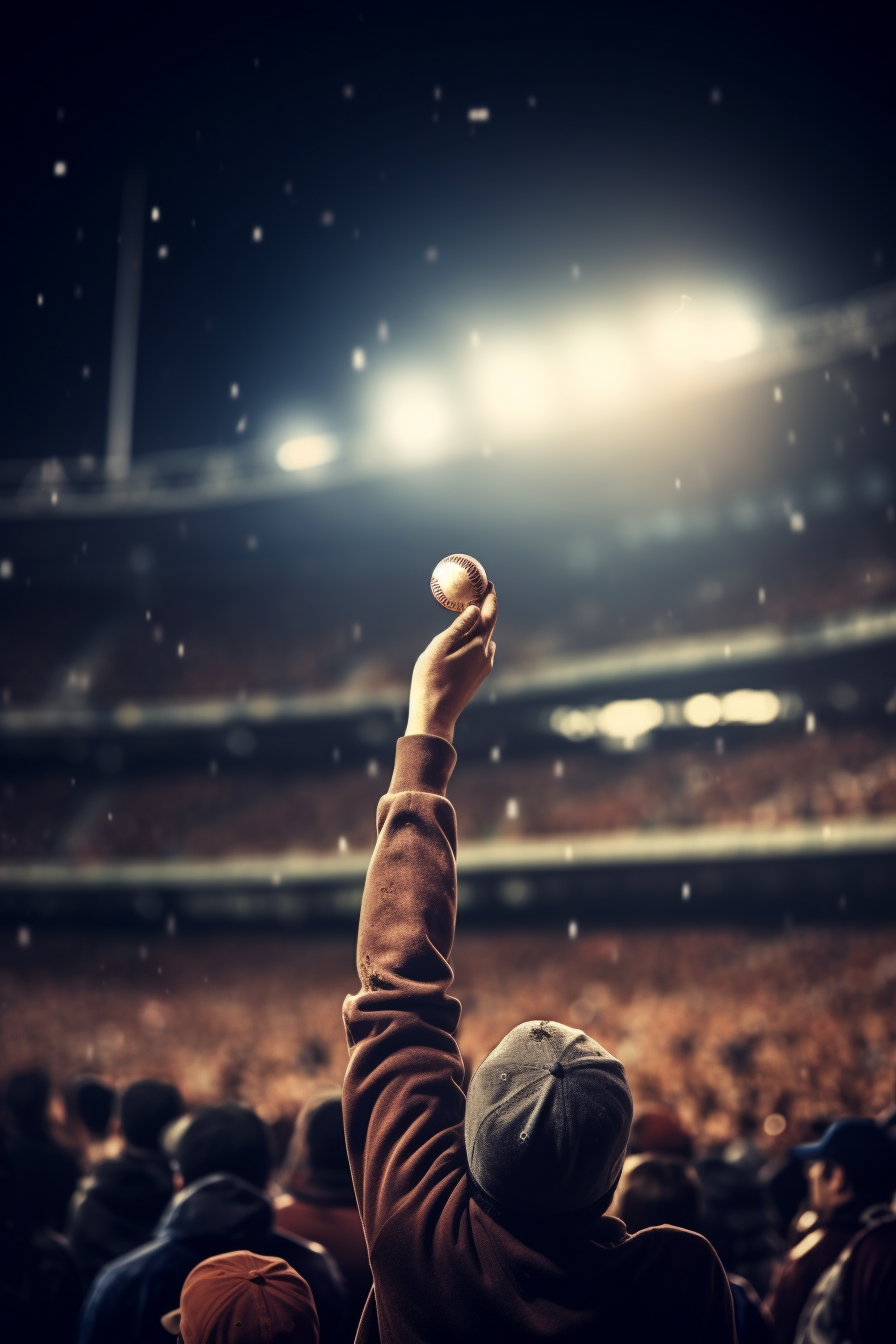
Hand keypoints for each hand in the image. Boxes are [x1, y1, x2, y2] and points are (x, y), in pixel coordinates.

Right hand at [405, 584, 497, 742]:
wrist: (435, 715)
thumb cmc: (430, 681)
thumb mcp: (438, 648)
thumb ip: (458, 628)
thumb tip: (475, 609)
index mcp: (477, 645)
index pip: (489, 613)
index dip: (490, 596)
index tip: (488, 581)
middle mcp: (486, 655)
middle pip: (489, 624)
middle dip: (485, 606)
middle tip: (479, 590)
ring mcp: (484, 666)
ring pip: (485, 638)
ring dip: (480, 623)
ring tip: (470, 610)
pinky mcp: (478, 676)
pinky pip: (481, 650)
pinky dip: (476, 637)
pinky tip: (466, 636)